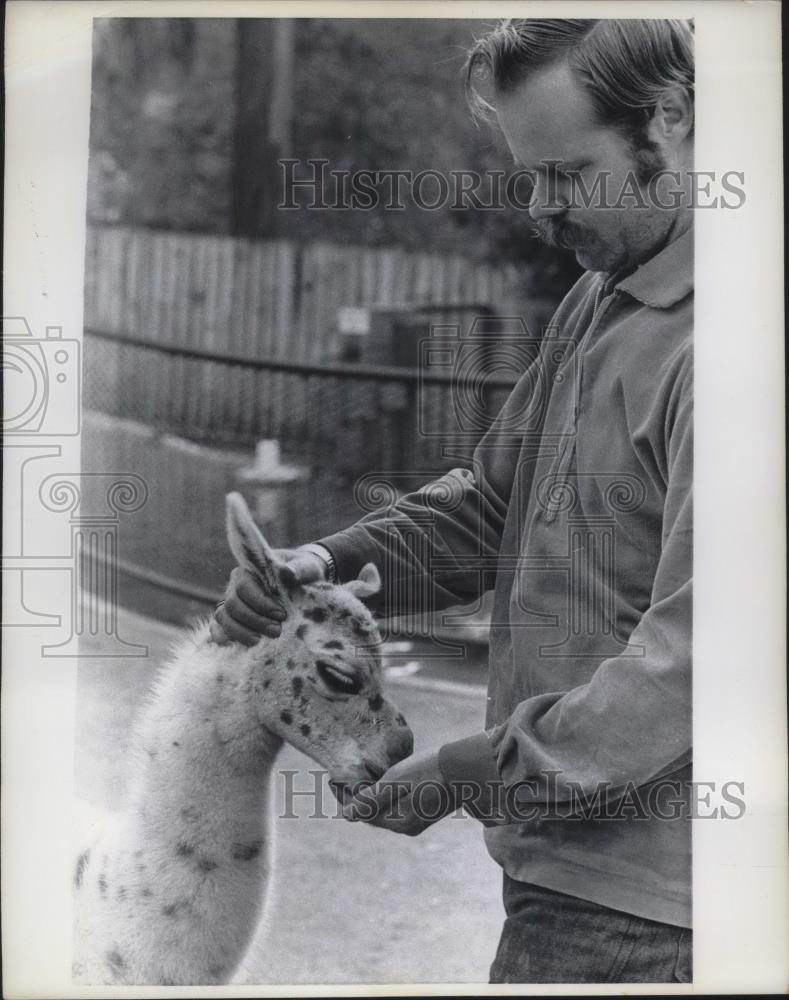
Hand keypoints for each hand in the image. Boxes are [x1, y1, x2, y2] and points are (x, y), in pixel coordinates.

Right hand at [209, 547, 326, 645]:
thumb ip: (300, 569)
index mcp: (250, 570)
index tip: (281, 615)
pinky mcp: (231, 618)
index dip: (260, 603)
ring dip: (241, 632)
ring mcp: (231, 602)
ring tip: (260, 642)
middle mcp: (235, 585)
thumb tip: (289, 573)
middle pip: (233, 605)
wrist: (302, 581)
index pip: (244, 586)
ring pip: (223, 617)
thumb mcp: (307, 567)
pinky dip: (225, 636)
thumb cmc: (303, 572)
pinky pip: (219, 627)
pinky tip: (239, 645)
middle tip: (276, 632)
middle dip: (254, 621)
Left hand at [341, 750, 455, 836]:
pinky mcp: (426, 811)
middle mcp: (407, 826)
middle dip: (357, 798)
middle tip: (342, 778)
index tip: (332, 780)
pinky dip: (387, 795)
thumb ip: (371, 799)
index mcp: (399, 822)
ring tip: (359, 777)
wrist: (466, 768)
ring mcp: (418, 820)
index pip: (362, 813)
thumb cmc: (429, 771)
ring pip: (385, 809)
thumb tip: (346, 815)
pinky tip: (384, 780)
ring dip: (372, 796)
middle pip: (373, 813)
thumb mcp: (396, 781)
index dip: (345, 798)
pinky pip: (398, 805)